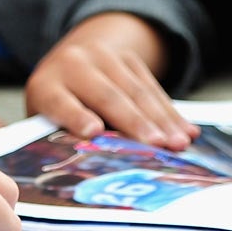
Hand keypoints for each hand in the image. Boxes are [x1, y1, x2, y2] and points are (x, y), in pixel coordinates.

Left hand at [25, 13, 191, 147]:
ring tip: (179, 143)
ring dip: (161, 119)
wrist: (70, 61)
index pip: (60, 102)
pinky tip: (186, 130)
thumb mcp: (48, 121)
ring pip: (136, 90)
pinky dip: (171, 111)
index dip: (76, 116)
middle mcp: (73, 64)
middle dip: (135, 123)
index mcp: (46, 86)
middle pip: (106, 95)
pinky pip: (153, 86)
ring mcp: (103, 56)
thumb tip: (93, 174)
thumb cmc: (58, 108)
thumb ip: (65, 139)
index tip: (94, 132)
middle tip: (157, 146)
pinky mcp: (128, 57)